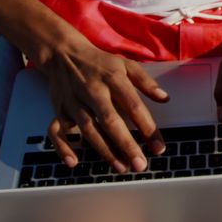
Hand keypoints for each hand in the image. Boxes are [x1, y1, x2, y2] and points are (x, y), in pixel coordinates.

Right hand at [37, 38, 167, 172]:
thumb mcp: (126, 64)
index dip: (147, 127)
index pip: (133, 105)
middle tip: (140, 165)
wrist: (63, 53)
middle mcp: (93, 91)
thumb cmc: (99, 63)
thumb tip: (165, 98)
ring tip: (121, 167)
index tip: (159, 147)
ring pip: (88, 129)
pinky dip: (63, 147)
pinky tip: (74, 162)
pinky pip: (56, 131)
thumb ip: (146, 82)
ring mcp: (74, 102)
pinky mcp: (59, 110)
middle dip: (126, 144)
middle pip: (110, 121)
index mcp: (112, 78)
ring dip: (104, 151)